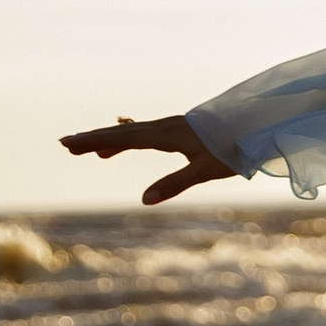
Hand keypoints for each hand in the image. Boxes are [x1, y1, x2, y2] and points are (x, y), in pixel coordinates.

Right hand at [59, 114, 239, 205]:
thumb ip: (174, 184)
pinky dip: (130, 139)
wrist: (260, 125)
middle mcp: (167, 126)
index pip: (124, 139)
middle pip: (123, 132)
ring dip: (110, 139)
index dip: (95, 141)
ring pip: (134, 132)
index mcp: (167, 134)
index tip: (69, 143)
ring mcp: (174, 126)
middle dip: (94, 138)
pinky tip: (124, 145)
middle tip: (65, 144)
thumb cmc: (236, 148)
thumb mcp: (205, 170)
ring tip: (91, 151)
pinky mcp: (182, 130)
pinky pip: (147, 134)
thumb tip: (144, 200)